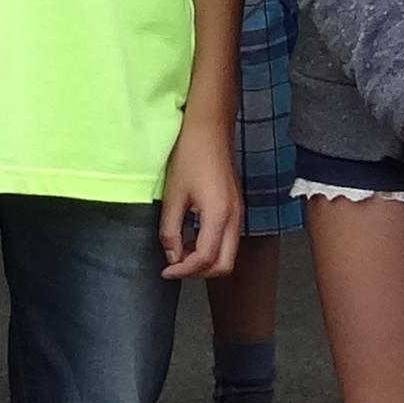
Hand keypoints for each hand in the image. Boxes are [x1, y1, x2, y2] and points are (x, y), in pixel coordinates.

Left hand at [160, 114, 242, 282]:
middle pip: (224, 264)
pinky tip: (191, 237)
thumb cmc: (190, 156)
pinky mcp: (236, 207)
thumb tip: (172, 257)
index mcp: (219, 214)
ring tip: (180, 252)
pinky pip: (229, 239)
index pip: (206, 258)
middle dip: (199, 272)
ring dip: (205, 261)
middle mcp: (234, 217)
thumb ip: (170, 230)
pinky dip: (211, 248)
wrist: (209, 130)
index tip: (165, 271)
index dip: (184, 271)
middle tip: (175, 267)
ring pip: (228, 254)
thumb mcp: (173, 195)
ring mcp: (238, 213)